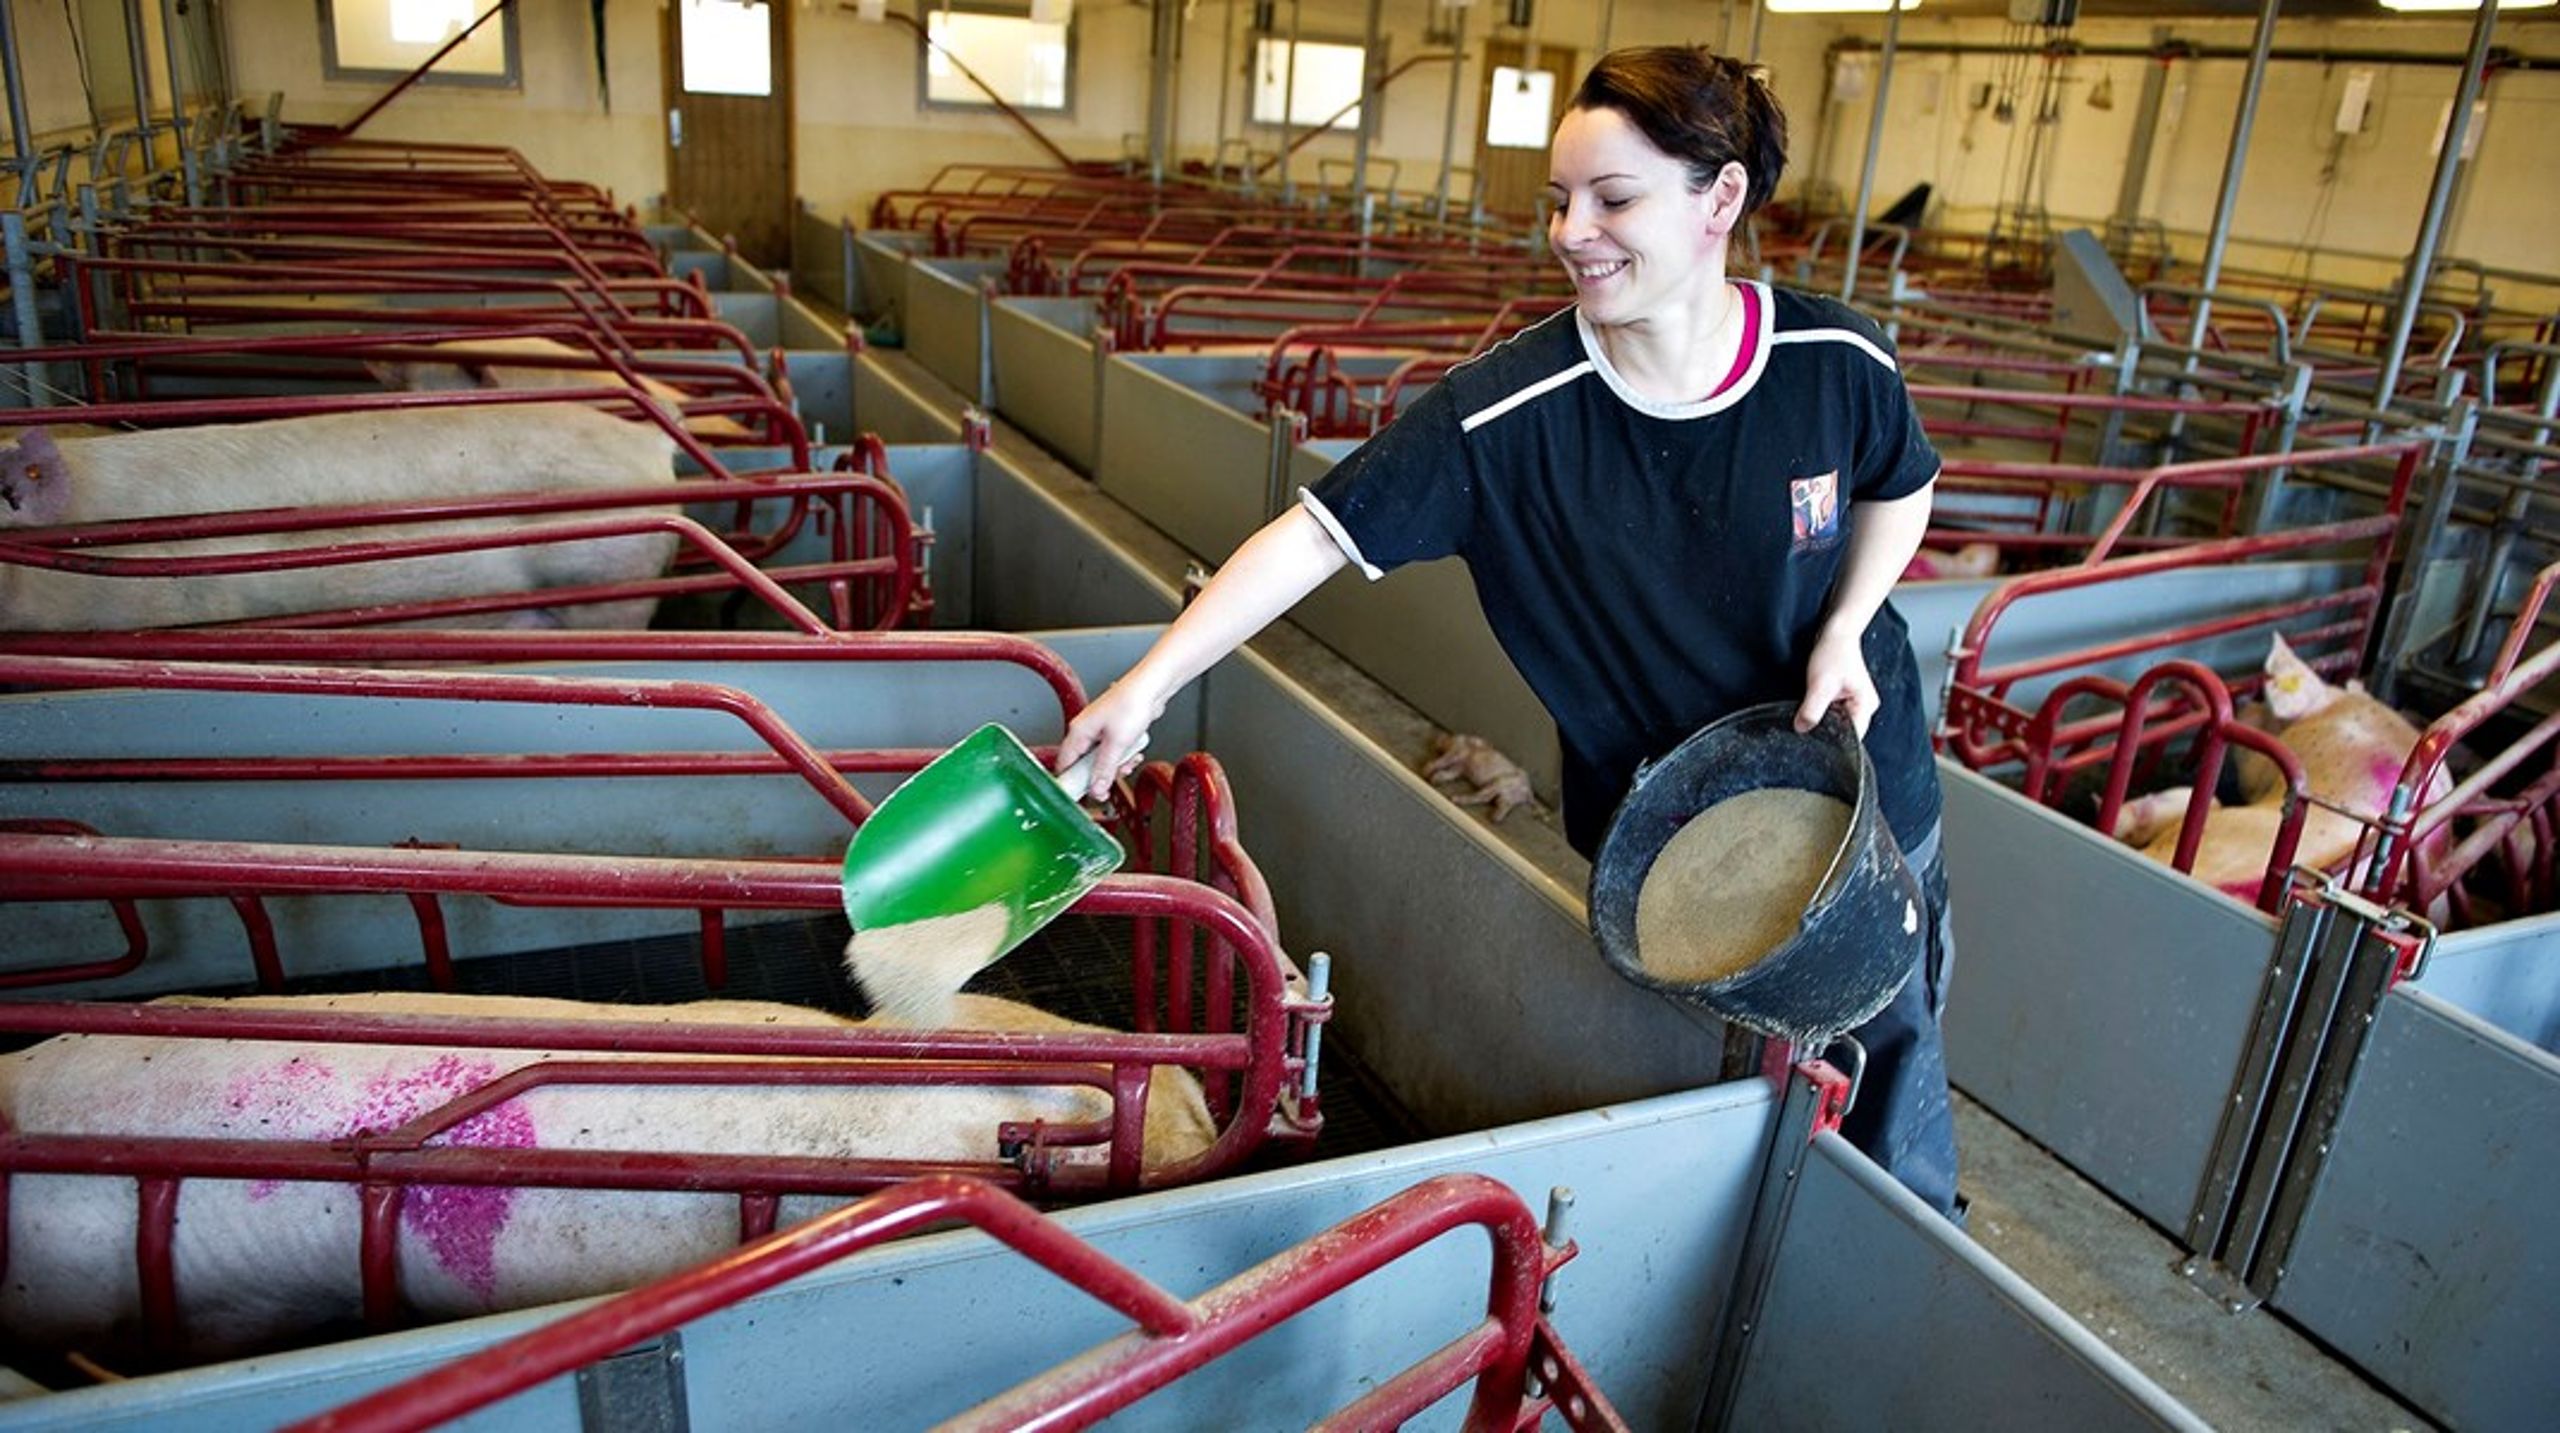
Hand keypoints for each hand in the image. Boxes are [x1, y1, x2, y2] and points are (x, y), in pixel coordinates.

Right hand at [1055, 675, 1168, 800]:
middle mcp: (1086, 731)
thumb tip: (1095, 789)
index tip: (1082, 795)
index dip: (1072, 782)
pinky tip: (1134, 753)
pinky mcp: (1113, 731)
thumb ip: (1104, 769)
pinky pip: (1113, 752)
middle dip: (1101, 775)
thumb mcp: (1116, 744)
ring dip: (1116, 766)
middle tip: (1111, 782)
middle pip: (1085, 765)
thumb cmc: (1131, 704)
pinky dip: (1124, 756)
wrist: (1151, 687)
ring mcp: (1100, 731)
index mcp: (1078, 732)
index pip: (1065, 764)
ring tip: (1128, 761)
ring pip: (1101, 761)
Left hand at [1795, 623, 1878, 737]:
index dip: (1834, 740)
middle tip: (1810, 717)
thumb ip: (1812, 710)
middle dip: (1827, 727)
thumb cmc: (1833, 653)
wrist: (1836, 632)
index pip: (1853, 737)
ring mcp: (1856, 701)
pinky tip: (1816, 700)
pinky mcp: (1846, 696)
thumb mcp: (1820, 684)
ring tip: (1815, 704)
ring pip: (1837, 720)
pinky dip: (1823, 709)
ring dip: (1824, 717)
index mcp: (1866, 706)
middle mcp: (1865, 706)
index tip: (1817, 737)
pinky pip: (1834, 711)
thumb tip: (1802, 729)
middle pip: (1844, 730)